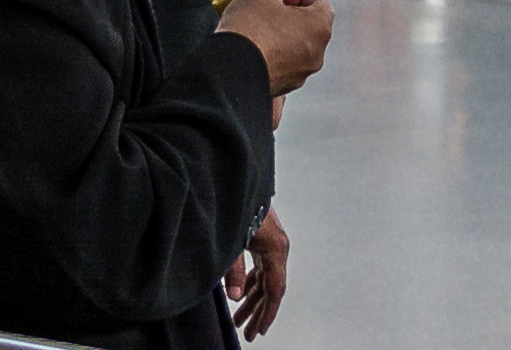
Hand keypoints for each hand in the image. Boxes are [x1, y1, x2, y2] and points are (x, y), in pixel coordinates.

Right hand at [224, 0, 333, 95]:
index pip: (318, 3)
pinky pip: (278, 67)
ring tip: (250, 31)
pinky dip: (267, 58)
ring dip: (275, 37)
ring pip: (291, 48)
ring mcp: (299, 75)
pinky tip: (248, 51)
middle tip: (260, 10)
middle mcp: (316, 55)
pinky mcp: (281, 89)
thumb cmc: (249, 30)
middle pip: (305, 26)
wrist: (228, 73)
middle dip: (284, 16)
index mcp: (319, 28)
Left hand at [232, 214, 290, 338]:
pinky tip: (241, 295)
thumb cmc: (238, 205)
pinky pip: (261, 268)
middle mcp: (278, 247)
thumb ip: (232, 271)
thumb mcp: (232, 241)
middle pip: (271, 288)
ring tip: (239, 320)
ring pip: (265, 279)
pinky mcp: (263, 239)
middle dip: (259, 313)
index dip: (267, 313)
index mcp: (275, 248)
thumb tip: (234, 297)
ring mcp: (271, 243)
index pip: (275, 289)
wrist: (238, 177)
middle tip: (248, 334)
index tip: (259, 331)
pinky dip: (251, 284)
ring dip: (253, 300)